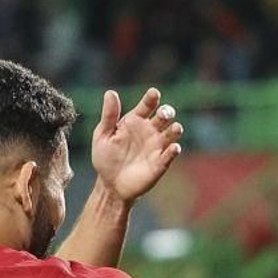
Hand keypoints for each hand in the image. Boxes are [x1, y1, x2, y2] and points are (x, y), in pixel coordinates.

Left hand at [91, 87, 183, 203]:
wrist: (110, 185)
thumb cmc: (106, 157)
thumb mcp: (102, 135)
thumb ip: (109, 116)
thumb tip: (110, 92)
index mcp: (135, 120)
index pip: (147, 105)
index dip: (152, 98)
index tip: (154, 94)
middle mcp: (150, 130)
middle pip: (164, 116)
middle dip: (167, 112)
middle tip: (163, 113)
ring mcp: (157, 145)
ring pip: (172, 132)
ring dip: (175, 129)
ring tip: (175, 128)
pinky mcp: (161, 162)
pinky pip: (171, 154)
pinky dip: (174, 150)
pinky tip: (173, 148)